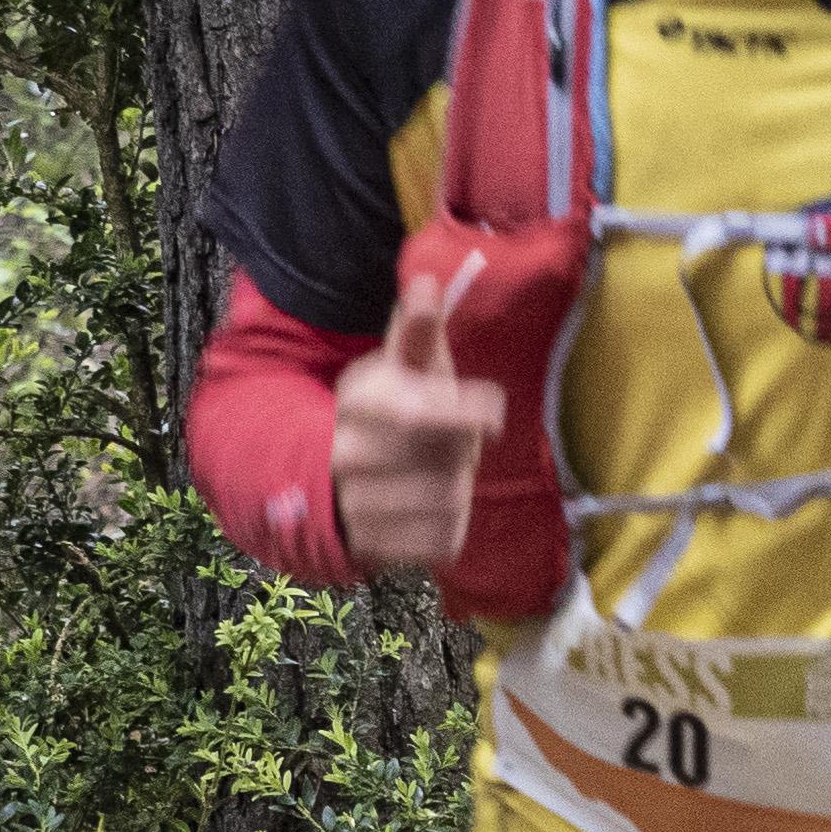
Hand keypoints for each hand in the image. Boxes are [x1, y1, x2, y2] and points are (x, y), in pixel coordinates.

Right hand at [332, 269, 502, 575]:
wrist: (336, 479)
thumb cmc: (391, 410)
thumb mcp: (402, 367)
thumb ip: (417, 331)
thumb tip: (428, 283)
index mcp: (359, 402)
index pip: (418, 412)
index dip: (467, 413)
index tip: (494, 409)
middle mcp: (349, 454)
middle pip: (447, 458)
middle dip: (463, 449)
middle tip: (454, 443)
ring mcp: (357, 505)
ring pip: (449, 500)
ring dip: (458, 487)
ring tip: (438, 474)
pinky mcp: (374, 549)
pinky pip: (444, 540)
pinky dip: (451, 526)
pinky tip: (432, 508)